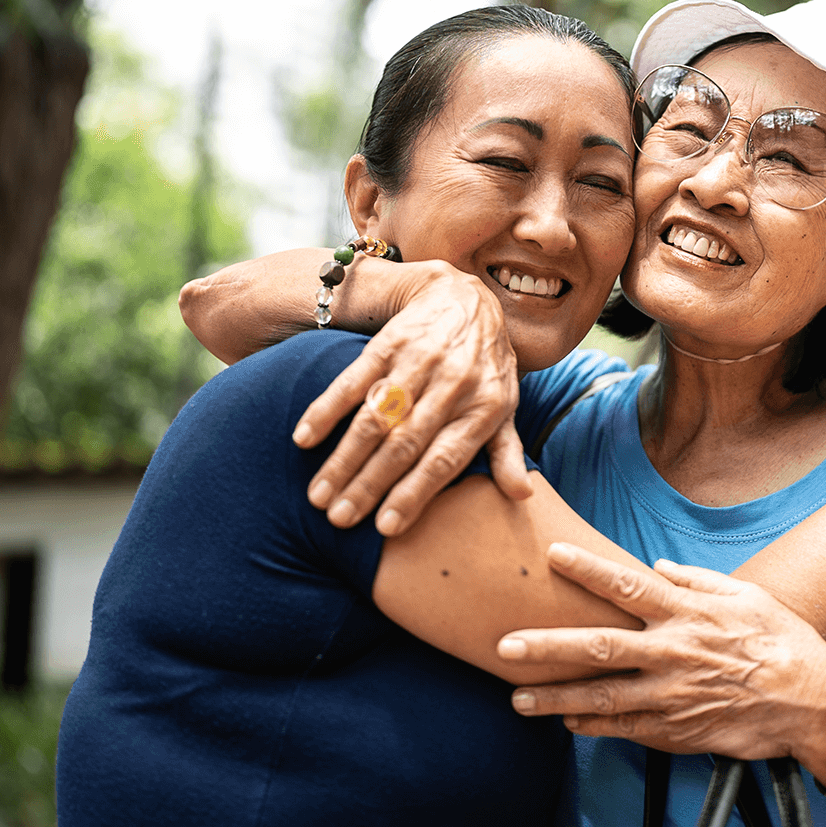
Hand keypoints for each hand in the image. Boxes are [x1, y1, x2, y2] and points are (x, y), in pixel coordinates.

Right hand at [292, 260, 527, 534]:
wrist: (465, 298)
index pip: (445, 460)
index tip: (385, 528)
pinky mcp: (389, 343)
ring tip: (318, 494)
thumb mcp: (506, 405)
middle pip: (404, 443)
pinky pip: (353, 380)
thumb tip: (521, 495)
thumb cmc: (487, 366)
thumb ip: (506, 450)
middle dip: (369, 485)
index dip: (414, 494)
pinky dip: (326, 409)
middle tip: (337, 519)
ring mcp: (419, 361)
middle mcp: (453, 384)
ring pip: (376, 418)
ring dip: (343, 458)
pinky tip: (304, 439)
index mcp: (484, 406)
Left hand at [499, 544, 825, 777]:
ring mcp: (672, 696)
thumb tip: (659, 567)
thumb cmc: (785, 643)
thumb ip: (697, 581)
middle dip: (548, 646)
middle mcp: (673, 653)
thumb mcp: (747, 597)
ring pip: (602, 697)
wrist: (814, 703)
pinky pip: (626, 729)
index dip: (587, 569)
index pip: (628, 586)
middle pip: (599, 647)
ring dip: (556, 698)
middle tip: (505, 646)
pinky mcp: (678, 731)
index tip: (552, 553)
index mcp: (688, 614)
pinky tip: (566, 722)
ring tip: (517, 698)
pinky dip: (593, 726)